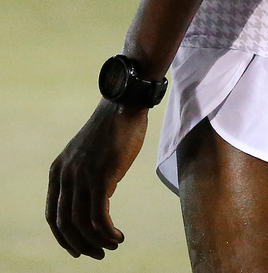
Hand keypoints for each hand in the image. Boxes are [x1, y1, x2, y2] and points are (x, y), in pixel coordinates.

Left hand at [47, 100, 147, 258]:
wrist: (124, 105)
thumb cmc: (112, 129)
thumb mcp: (87, 155)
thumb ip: (83, 176)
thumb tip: (96, 202)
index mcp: (57, 171)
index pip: (52, 216)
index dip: (63, 238)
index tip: (79, 249)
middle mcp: (65, 176)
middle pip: (65, 225)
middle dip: (81, 245)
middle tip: (98, 254)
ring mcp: (82, 176)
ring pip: (82, 224)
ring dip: (97, 242)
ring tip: (113, 245)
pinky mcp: (102, 176)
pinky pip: (99, 217)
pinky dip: (107, 233)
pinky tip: (118, 236)